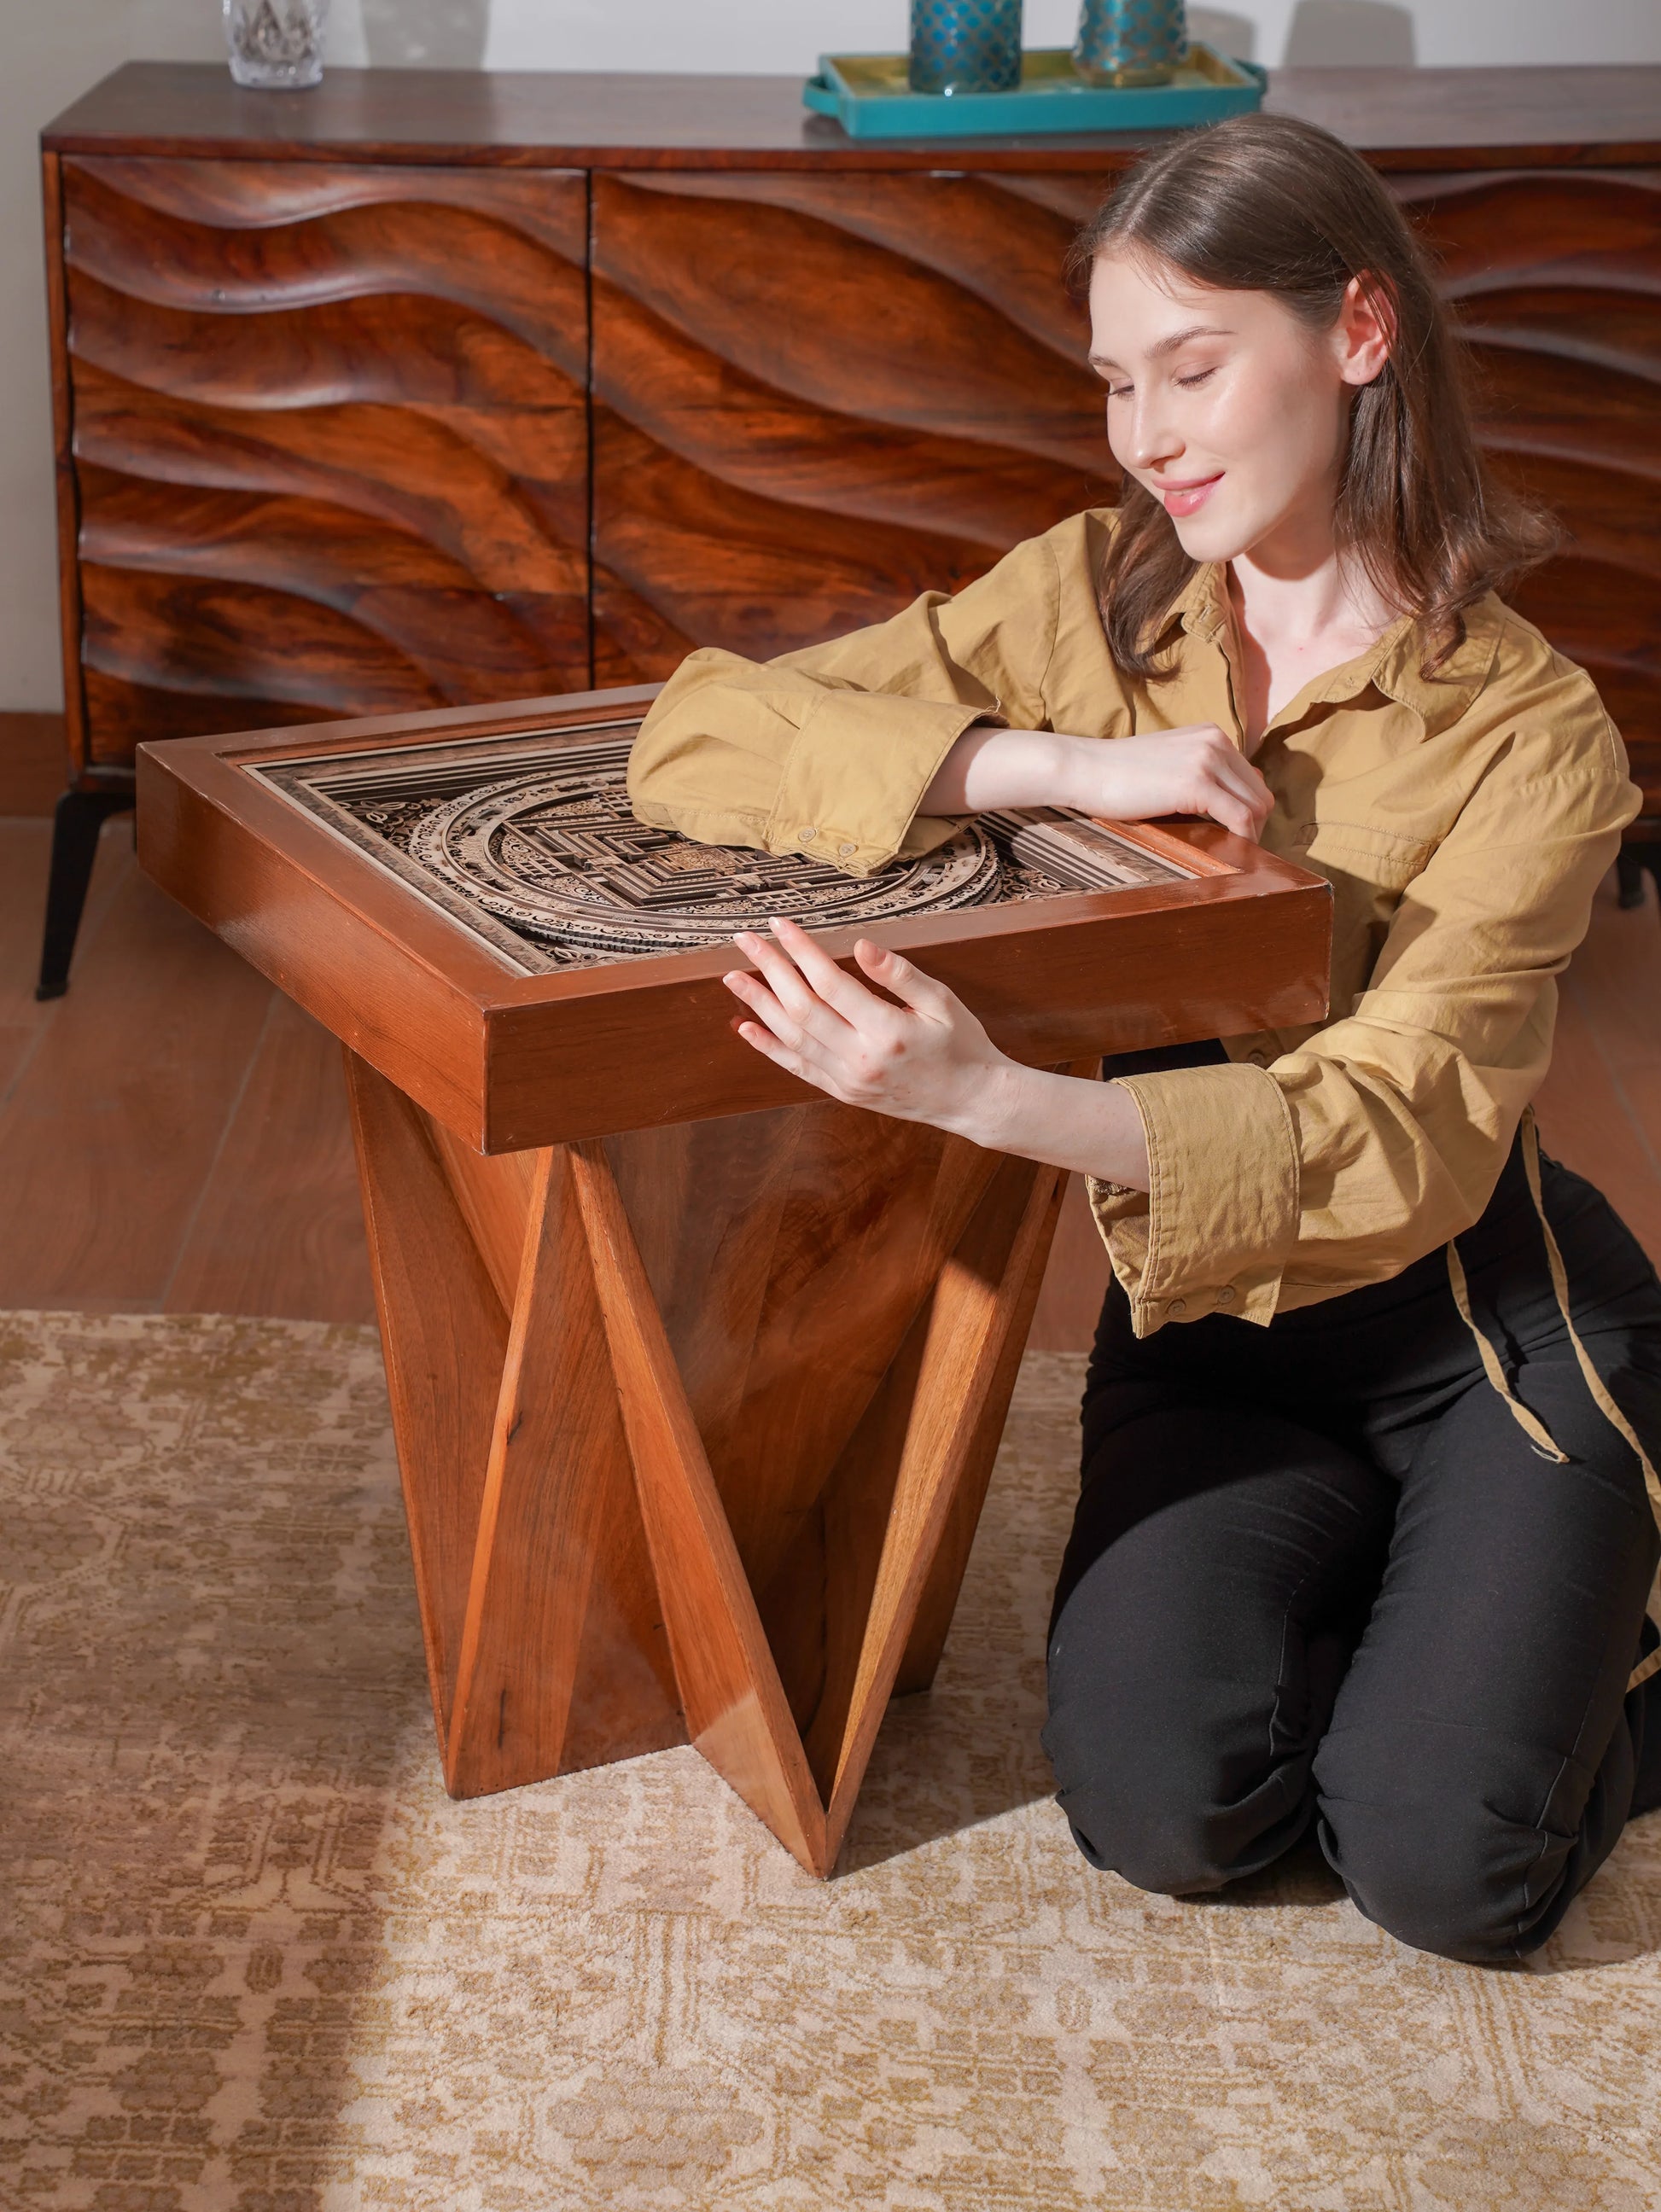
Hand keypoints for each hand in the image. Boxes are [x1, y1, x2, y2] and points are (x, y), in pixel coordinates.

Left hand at [722, 917, 1014, 1136]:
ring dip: (759, 1005)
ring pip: (792, 1038)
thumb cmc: (962, 1045)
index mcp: (887, 1030)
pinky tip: (745, 1026)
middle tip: (747, 940)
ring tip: (734, 976)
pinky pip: (797, 1068)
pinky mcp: (843, 1092)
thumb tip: (862, 945)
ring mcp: (848, 1079)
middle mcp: (861, 1058)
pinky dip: (768, 1047)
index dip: (801, 951)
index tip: (781, 925)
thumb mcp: (942, 1001)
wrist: (971, 1100)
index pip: (830, 982)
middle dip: (770, 969)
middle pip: (801, 1008)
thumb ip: (899, 973)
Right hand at [922, 722, 1271, 841]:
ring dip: (1250, 836)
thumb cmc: (1114, 775)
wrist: (1082, 768)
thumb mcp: (1165, 763)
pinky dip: (1241, 840)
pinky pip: (1240, 818)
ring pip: (1257, 807)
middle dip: (1254, 827)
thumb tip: (1221, 810)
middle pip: (1260, 793)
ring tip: (1229, 855)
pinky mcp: (1197, 783)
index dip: (1249, 812)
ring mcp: (1208, 760)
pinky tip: (1226, 853)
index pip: (1251, 778)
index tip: (1234, 837)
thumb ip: (1195, 774)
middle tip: (1234, 852)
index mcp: (1211, 735)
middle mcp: (1216, 742)